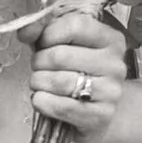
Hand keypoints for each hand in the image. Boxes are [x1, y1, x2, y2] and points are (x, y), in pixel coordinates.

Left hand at [29, 4, 127, 133]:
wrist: (96, 113)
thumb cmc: (76, 74)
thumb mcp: (62, 46)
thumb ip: (42, 32)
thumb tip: (25, 30)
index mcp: (110, 40)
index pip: (75, 25)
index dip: (49, 34)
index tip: (43, 44)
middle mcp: (115, 64)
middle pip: (62, 55)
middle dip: (39, 62)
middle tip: (38, 68)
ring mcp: (111, 92)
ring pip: (60, 81)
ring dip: (38, 82)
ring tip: (39, 84)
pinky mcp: (101, 116)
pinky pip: (62, 107)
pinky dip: (42, 102)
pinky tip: (41, 100)